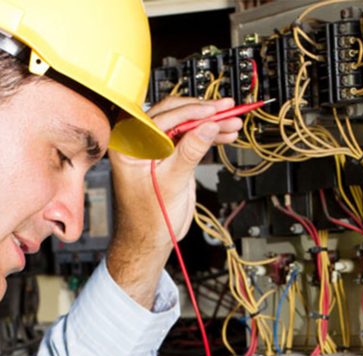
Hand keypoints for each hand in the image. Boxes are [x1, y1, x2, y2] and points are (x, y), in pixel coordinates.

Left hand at [107, 96, 242, 306]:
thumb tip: (207, 126)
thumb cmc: (149, 217)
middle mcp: (140, 141)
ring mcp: (157, 147)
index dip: (191, 112)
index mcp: (129, 145)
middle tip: (227, 110)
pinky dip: (209, 135)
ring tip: (233, 122)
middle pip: (175, 115)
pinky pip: (191, 137)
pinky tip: (225, 134)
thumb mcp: (171, 182)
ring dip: (211, 123)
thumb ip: (189, 152)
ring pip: (186, 124)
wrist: (151, 238)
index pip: (163, 118)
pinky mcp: (171, 154)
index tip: (213, 111)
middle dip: (204, 113)